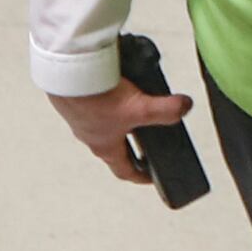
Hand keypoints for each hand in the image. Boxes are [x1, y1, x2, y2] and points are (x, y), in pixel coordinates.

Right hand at [49, 80, 193, 184]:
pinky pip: (94, 103)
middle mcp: (91, 135)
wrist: (67, 74)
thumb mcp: (139, 107)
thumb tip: (184, 108)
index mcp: (105, 147)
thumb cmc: (93, 97)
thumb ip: (166, 110)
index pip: (125, 170)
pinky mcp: (76, 98)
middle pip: (115, 146)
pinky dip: (106, 98)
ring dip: (119, 117)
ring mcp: (81, 117)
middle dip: (132, 142)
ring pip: (104, 124)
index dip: (141, 176)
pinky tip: (114, 85)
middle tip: (147, 137)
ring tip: (133, 104)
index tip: (150, 176)